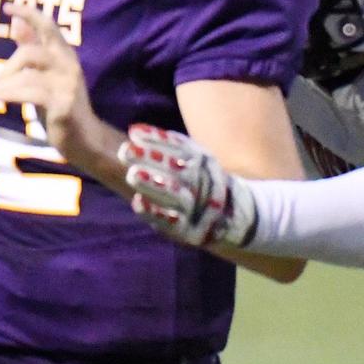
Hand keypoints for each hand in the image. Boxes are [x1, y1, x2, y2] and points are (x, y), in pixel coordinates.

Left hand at [0, 2, 113, 168]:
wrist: (84, 139)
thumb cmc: (61, 105)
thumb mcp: (44, 74)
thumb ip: (32, 48)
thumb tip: (17, 21)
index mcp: (65, 55)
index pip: (48, 26)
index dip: (29, 13)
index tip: (7, 6)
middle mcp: (69, 65)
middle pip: (30, 52)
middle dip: (7, 67)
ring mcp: (67, 85)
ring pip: (27, 74)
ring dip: (2, 85)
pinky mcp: (63, 105)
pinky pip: (28, 93)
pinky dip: (5, 95)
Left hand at [117, 123, 258, 247]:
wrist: (237, 217)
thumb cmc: (201, 180)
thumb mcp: (193, 158)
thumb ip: (165, 145)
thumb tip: (134, 132)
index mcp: (202, 160)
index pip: (179, 147)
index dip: (156, 140)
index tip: (133, 133)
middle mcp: (203, 182)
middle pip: (176, 169)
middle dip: (151, 158)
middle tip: (126, 150)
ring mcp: (198, 208)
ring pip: (176, 195)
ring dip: (154, 184)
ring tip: (132, 174)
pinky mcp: (191, 231)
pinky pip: (173, 222)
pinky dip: (155, 213)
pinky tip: (137, 202)